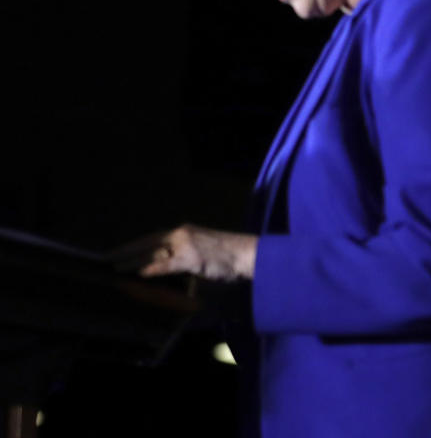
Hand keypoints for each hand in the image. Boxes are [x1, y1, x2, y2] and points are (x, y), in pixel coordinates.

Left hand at [113, 224, 257, 280]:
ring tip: (116, 267)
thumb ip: (183, 259)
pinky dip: (152, 269)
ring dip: (133, 260)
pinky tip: (139, 273)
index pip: (154, 237)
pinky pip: (166, 265)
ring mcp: (186, 245)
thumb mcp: (202, 254)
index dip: (135, 245)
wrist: (248, 254)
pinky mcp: (191, 258)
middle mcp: (182, 234)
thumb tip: (165, 268)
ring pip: (154, 252)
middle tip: (106, 258)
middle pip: (149, 242)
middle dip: (127, 250)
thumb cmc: (230, 256)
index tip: (118, 251)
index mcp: (185, 232)